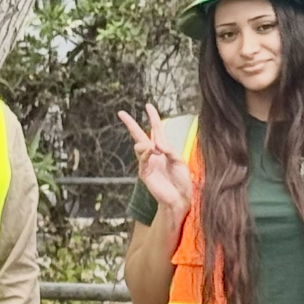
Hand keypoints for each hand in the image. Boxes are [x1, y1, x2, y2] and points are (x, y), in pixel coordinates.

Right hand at [117, 103, 193, 220]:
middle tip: (121, 113)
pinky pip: (142, 158)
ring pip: (139, 145)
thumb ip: (170, 150)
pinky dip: (147, 153)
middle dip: (130, 124)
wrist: (179, 198)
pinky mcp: (144, 172)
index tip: (148, 105)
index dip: (153, 117)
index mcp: (163, 148)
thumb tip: (156, 144)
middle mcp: (154, 154)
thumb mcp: (180, 161)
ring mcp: (147, 163)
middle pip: (139, 135)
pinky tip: (153, 151)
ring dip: (146, 144)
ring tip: (155, 149)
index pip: (156, 129)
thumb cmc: (182, 180)